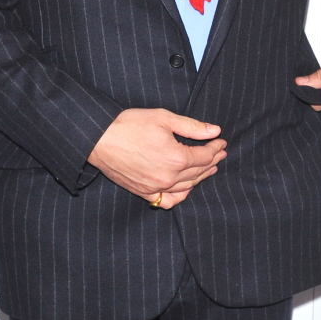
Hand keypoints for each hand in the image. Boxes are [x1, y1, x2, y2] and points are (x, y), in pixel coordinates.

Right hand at [88, 108, 226, 208]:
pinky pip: (168, 200)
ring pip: (187, 187)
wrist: (99, 138)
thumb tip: (215, 131)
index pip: (205, 156)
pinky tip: (185, 187)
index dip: (216, 148)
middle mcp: (169, 177)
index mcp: (176, 157)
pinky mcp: (143, 192)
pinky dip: (180, 195)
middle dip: (212, 161)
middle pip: (198, 172)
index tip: (221, 141)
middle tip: (219, 153)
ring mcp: (156, 187)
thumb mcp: (164, 118)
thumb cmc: (129, 124)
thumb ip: (192, 126)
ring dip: (200, 177)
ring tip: (208, 167)